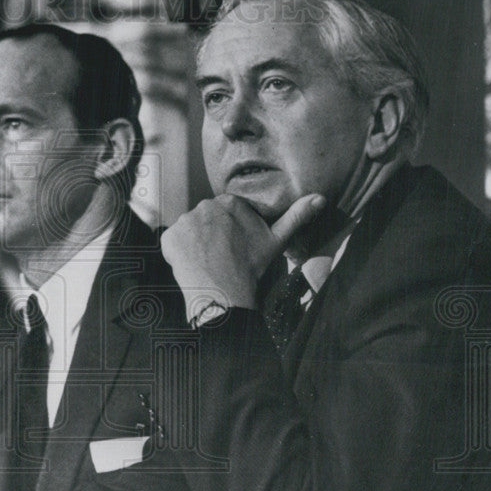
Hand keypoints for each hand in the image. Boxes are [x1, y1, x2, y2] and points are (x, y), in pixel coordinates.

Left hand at [161, 193, 325, 314]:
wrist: (225, 292)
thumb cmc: (251, 267)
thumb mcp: (277, 240)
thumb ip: (296, 216)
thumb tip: (321, 198)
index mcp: (229, 202)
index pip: (225, 214)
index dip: (229, 233)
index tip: (234, 248)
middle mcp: (204, 205)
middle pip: (206, 221)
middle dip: (211, 237)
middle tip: (221, 258)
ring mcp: (184, 221)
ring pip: (190, 232)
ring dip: (195, 245)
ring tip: (208, 263)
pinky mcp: (169, 237)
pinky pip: (174, 243)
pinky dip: (180, 254)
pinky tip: (193, 265)